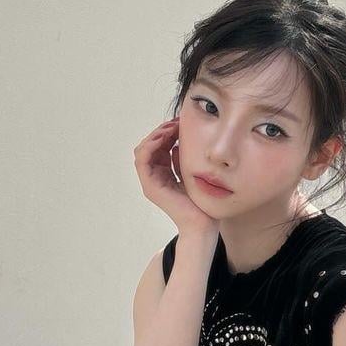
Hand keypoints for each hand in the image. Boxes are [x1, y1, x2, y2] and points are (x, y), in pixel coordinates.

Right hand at [133, 117, 218, 238]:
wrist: (203, 222)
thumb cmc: (201, 201)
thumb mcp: (191, 172)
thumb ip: (182, 158)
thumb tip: (178, 143)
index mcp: (164, 173)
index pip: (158, 147)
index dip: (167, 132)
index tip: (180, 123)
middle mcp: (155, 177)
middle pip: (149, 146)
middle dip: (161, 131)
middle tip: (176, 122)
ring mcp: (150, 182)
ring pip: (142, 150)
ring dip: (155, 135)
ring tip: (170, 128)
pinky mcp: (150, 187)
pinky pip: (142, 160)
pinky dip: (150, 145)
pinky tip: (165, 138)